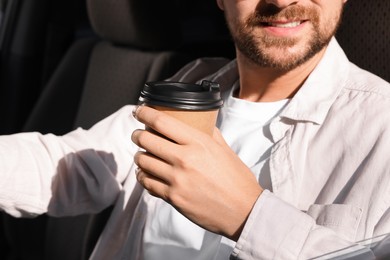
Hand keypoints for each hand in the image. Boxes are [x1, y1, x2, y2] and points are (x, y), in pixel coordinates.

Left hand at [131, 106, 262, 240]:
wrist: (243, 210)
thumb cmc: (237, 179)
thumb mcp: (225, 150)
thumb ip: (210, 134)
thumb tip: (200, 123)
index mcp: (199, 143)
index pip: (161, 122)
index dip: (145, 113)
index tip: (139, 111)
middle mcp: (185, 159)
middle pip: (146, 140)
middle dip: (137, 135)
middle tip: (138, 134)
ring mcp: (177, 180)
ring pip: (143, 162)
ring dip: (140, 156)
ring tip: (142, 155)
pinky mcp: (173, 197)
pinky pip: (147, 183)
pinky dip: (143, 176)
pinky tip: (146, 173)